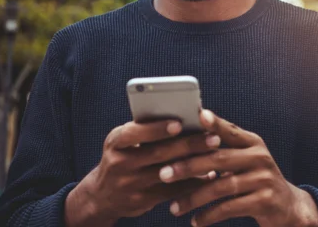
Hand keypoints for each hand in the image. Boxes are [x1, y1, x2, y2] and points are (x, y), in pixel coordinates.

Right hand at [65, 120, 220, 226]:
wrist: (102, 196)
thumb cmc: (122, 158)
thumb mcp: (123, 142)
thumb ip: (145, 130)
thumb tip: (183, 115)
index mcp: (115, 142)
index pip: (134, 133)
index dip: (156, 129)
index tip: (179, 123)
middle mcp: (120, 163)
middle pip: (158, 153)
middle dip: (188, 145)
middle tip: (213, 138)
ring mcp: (130, 184)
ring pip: (168, 174)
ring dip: (195, 164)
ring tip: (215, 155)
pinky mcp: (141, 201)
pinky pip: (171, 192)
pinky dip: (192, 183)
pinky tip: (208, 175)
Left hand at [160, 110, 317, 226]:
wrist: (288, 207)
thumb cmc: (255, 179)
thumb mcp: (245, 159)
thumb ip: (224, 147)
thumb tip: (188, 132)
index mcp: (252, 142)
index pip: (229, 130)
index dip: (213, 123)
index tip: (196, 116)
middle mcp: (259, 157)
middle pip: (219, 158)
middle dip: (188, 166)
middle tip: (164, 174)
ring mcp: (264, 179)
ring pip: (222, 186)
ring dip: (194, 197)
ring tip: (174, 207)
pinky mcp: (265, 201)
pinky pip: (230, 208)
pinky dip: (209, 215)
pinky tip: (195, 221)